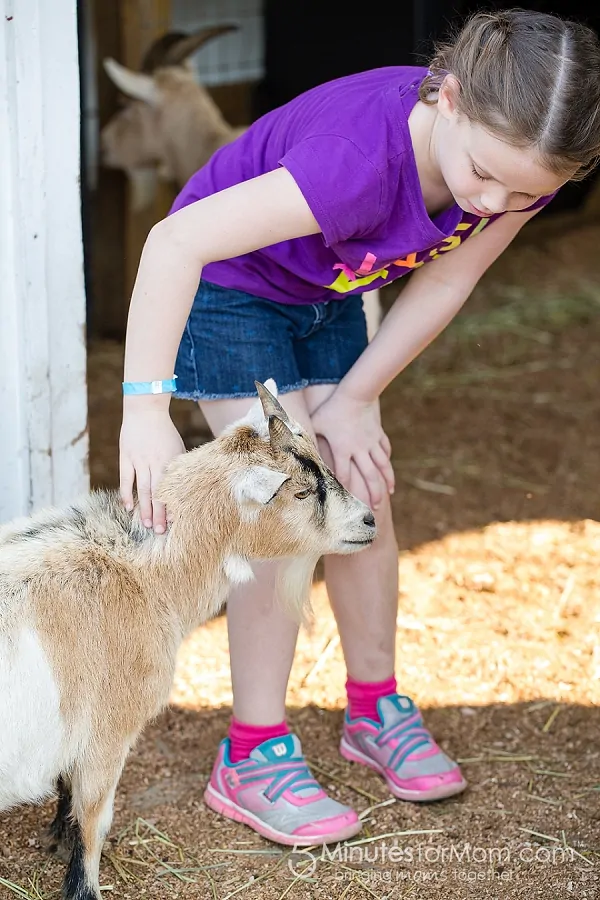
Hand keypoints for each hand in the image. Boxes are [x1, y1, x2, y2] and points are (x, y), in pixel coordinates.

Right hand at [119, 408, 185, 532]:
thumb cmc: (164, 431)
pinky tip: (128, 507)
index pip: (172, 488)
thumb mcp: (177, 447)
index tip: (174, 522)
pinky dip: (127, 494)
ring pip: (142, 489)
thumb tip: (184, 488)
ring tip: (147, 524)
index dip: (172, 505)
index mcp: (171, 460)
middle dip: (159, 513)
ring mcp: (139, 460)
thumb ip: (178, 466)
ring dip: (144, 508)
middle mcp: (155, 462)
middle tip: (160, 531)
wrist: (145, 409)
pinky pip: (126, 479)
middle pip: (157, 492)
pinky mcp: (126, 457)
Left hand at [310, 389, 393, 509]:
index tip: (347, 504)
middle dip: (373, 493)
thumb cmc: (332, 409)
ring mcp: (371, 442)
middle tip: (376, 508)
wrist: (356, 394)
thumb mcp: (316, 423)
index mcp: (342, 449)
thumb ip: (306, 438)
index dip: (345, 490)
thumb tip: (288, 446)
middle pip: (369, 476)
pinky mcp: (378, 435)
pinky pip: (385, 450)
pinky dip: (387, 461)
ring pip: (382, 466)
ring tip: (389, 493)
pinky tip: (388, 470)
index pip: (344, 475)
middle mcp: (359, 449)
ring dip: (386, 481)